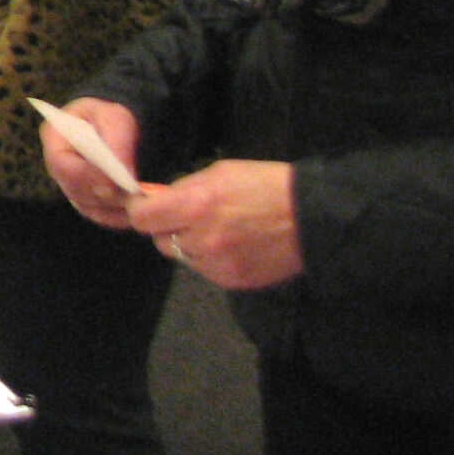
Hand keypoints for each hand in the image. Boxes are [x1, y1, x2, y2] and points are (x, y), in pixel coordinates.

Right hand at [41, 97, 143, 228]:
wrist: (114, 124)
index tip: (115, 182)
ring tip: (138, 204)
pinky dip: (116, 217)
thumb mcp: (116, 119)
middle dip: (104, 195)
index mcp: (55, 137)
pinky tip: (134, 212)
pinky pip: (97, 214)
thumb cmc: (111, 115)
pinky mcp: (84, 198)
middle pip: (74, 190)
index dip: (86, 176)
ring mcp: (69, 184)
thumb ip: (117, 145)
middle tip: (133, 196)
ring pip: (86, 206)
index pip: (62, 163)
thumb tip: (123, 177)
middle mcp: (57, 165)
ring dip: (113, 209)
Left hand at [128, 160, 301, 288]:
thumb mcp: (219, 173)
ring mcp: (217, 265)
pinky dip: (209, 259)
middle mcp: (202, 239)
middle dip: (166, 227)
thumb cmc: (266, 185)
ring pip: (181, 256)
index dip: (140, 210)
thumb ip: (183, 189)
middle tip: (187, 216)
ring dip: (188, 244)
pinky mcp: (232, 281)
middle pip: (158, 239)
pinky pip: (204, 270)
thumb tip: (155, 199)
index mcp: (196, 206)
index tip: (147, 205)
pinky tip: (231, 245)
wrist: (313, 218)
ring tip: (216, 230)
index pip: (141, 217)